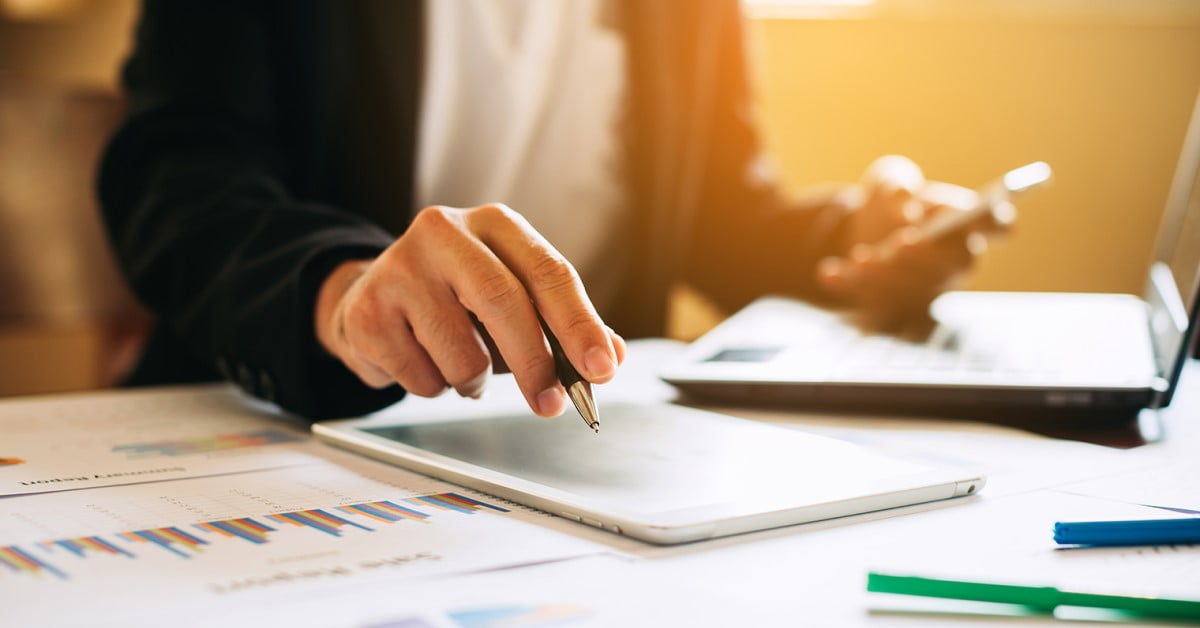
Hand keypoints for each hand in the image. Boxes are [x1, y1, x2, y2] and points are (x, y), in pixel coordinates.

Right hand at [314, 204, 626, 416]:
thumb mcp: (516, 300)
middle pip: (504, 302)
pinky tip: (424, 361)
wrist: (373, 298)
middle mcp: (445, 232)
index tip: (602, 368)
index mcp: (495, 224)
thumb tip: (611, 356)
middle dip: (537, 364)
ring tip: (465, 367)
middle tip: (552, 404)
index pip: (549, 272)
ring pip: (463, 353)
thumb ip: (565, 327)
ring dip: (476, 382)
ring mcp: (400, 268)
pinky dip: (435, 386)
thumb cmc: (458, 300)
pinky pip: (422, 376)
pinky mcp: (368, 310)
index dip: (580, 325)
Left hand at [816, 155, 1014, 330]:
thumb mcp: (888, 179)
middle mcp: (955, 260)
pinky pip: (878, 308)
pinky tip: (828, 273)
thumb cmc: (888, 198)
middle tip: (900, 242)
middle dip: (928, 256)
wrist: (857, 230)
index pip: (998, 225)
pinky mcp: (897, 309)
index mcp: (965, 223)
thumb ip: (897, 183)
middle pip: (957, 264)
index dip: (997, 222)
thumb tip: (904, 201)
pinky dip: (852, 289)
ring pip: (917, 290)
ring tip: (858, 257)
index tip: (985, 215)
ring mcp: (929, 288)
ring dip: (887, 276)